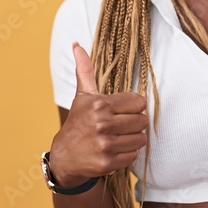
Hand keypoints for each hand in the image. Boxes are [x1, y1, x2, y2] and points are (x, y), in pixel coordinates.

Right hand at [48, 43, 148, 185]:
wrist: (65, 155)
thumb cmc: (78, 122)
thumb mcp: (82, 96)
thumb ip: (86, 71)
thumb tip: (77, 45)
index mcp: (100, 104)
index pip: (138, 102)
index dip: (134, 106)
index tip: (124, 110)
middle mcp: (103, 124)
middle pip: (142, 121)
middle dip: (135, 123)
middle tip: (122, 124)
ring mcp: (105, 145)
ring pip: (140, 139)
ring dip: (133, 138)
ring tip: (119, 136)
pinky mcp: (108, 162)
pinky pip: (133, 155)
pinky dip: (127, 153)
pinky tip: (115, 149)